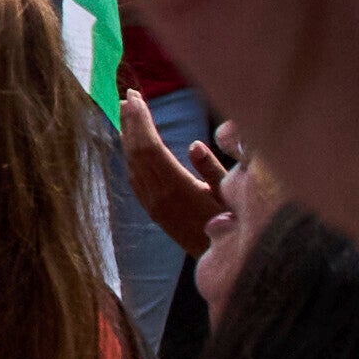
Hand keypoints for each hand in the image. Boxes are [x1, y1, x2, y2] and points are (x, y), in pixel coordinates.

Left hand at [114, 100, 236, 263]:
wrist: (218, 262)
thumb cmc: (232, 225)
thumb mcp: (229, 196)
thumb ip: (211, 170)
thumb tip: (194, 144)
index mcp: (177, 187)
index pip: (149, 147)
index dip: (141, 120)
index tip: (135, 97)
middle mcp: (158, 195)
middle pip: (136, 151)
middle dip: (131, 121)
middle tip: (128, 96)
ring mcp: (153, 204)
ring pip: (132, 164)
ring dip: (128, 136)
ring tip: (126, 113)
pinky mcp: (153, 211)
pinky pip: (135, 177)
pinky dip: (130, 155)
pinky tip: (131, 145)